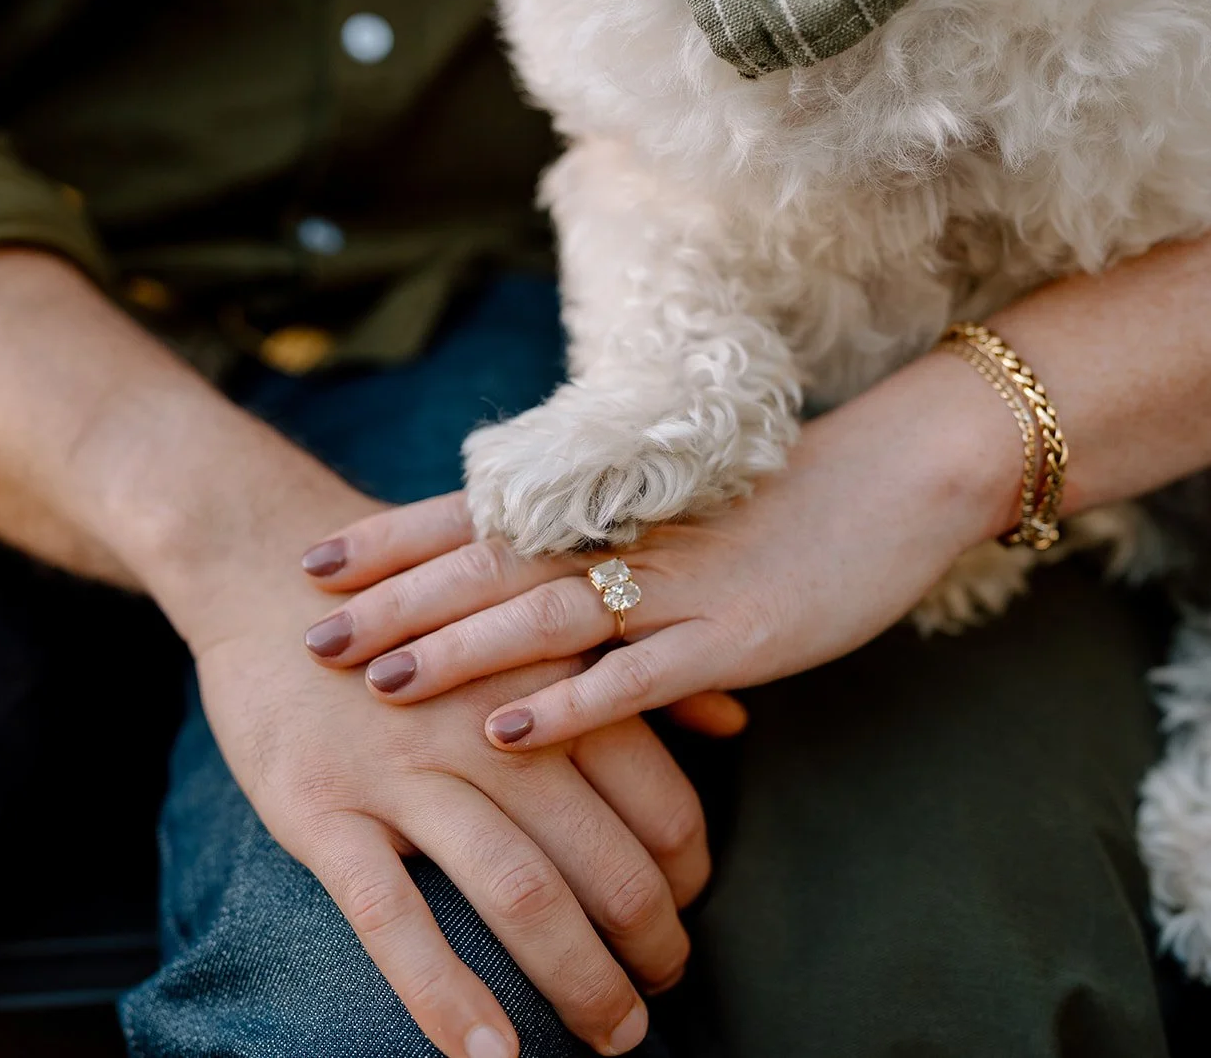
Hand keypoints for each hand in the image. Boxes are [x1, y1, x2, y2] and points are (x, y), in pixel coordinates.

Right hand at [144, 486, 708, 1057]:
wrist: (267, 568)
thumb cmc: (417, 607)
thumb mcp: (530, 619)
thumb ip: (632, 674)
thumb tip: (735, 721)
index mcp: (552, 682)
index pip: (660, 802)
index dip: (689, 873)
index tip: (684, 911)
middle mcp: (494, 728)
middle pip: (606, 860)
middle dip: (652, 943)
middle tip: (662, 989)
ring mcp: (405, 769)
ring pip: (519, 892)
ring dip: (580, 980)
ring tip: (615, 1033)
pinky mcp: (321, 807)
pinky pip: (392, 917)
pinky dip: (443, 993)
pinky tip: (488, 1056)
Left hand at [298, 353, 1021, 749]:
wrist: (898, 475)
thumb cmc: (782, 494)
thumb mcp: (680, 509)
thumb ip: (606, 544)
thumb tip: (531, 587)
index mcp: (612, 500)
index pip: (479, 512)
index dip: (394, 537)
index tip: (314, 559)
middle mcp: (630, 535)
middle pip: (490, 564)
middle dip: (396, 600)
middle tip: (311, 634)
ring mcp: (680, 584)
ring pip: (546, 617)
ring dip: (458, 651)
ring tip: (380, 682)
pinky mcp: (734, 636)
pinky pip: (635, 677)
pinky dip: (568, 707)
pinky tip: (507, 735)